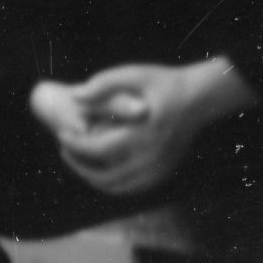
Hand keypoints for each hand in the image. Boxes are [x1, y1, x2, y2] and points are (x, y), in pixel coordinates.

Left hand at [51, 59, 253, 197]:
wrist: (200, 99)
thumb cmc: (164, 83)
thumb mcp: (135, 74)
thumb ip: (103, 84)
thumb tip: (75, 97)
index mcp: (143, 134)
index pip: (98, 150)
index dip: (75, 146)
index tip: (61, 135)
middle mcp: (153, 158)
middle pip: (105, 177)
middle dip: (79, 167)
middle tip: (65, 150)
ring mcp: (160, 169)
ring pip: (118, 188)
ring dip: (93, 179)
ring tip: (78, 161)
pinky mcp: (165, 173)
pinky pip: (132, 188)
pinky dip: (112, 183)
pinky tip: (99, 168)